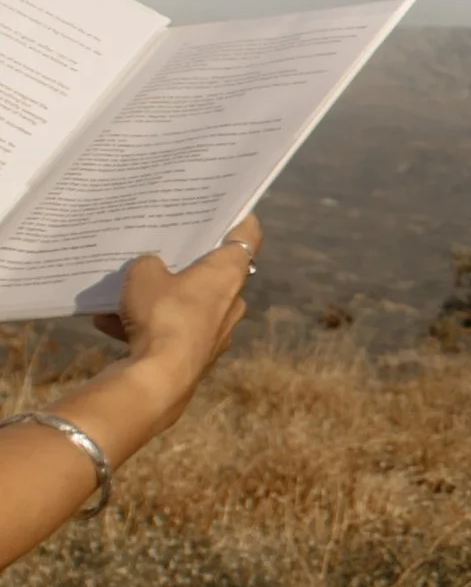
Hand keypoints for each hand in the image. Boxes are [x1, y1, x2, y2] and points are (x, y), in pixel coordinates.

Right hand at [91, 219, 260, 390]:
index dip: (239, 218)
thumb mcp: (144, 275)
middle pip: (214, 273)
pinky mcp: (197, 358)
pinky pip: (169, 333)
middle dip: (188, 263)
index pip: (247, 235)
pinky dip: (144, 328)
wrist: (159, 379)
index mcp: (228, 274)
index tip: (228, 208)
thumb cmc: (163, 315)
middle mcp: (231, 302)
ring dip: (157, 299)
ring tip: (122, 292)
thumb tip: (151, 268)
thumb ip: (148, 263)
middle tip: (164, 247)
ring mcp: (216, 333)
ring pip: (187, 305)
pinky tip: (107, 324)